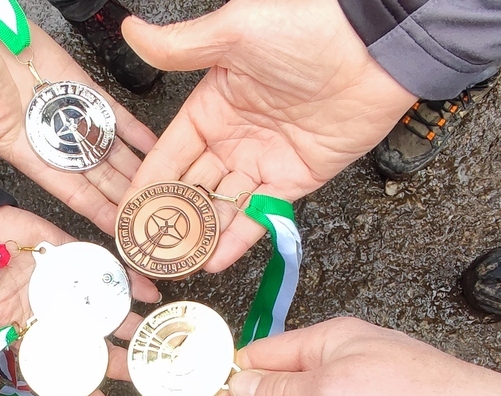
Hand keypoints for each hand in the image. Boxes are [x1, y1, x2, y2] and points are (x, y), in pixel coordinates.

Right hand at [0, 11, 157, 232]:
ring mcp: (69, 112)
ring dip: (137, 167)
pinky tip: (158, 145)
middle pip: (100, 176)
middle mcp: (53, 139)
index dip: (97, 215)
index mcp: (26, 155)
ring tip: (166, 188)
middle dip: (125, 198)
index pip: (71, 193)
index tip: (122, 237)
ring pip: (111, 148)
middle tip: (156, 219)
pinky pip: (113, 112)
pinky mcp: (79, 85)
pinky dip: (135, 128)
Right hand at [0, 207, 160, 395]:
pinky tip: (150, 293)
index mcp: (35, 342)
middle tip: (155, 377)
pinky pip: (108, 273)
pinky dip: (130, 283)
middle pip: (100, 350)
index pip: (70, 380)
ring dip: (137, 327)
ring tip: (161, 337)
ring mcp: (69, 291)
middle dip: (128, 366)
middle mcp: (58, 321)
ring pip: (111, 315)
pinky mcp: (74, 259)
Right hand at [122, 0, 415, 271]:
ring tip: (174, 263)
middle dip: (168, 218)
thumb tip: (131, 32)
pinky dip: (238, 238)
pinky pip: (261, 214)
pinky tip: (215, 258)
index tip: (126, 213)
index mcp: (211, 106)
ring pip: (222, 206)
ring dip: (199, 234)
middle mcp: (234, 137)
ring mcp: (264, 160)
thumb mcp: (235, 31)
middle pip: (192, 187)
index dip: (147, 184)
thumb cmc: (308, 28)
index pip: (169, 154)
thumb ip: (181, 45)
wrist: (373, 48)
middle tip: (145, 249)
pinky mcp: (296, 178)